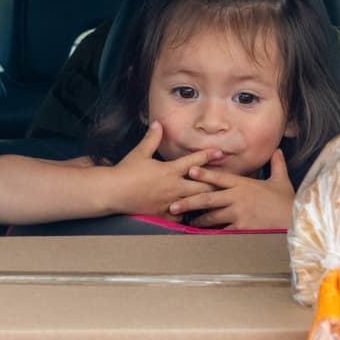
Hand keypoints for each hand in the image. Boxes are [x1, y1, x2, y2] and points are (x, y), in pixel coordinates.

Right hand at [103, 122, 218, 216]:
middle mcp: (173, 187)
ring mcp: (169, 202)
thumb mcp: (139, 152)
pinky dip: (187, 215)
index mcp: (170, 170)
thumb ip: (152, 138)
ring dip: (206, 199)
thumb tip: (158, 123)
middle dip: (215, 183)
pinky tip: (193, 214)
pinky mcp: (162, 214)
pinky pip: (181, 216)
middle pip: (203, 185)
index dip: (209, 155)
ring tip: (218, 199)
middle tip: (226, 181)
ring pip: (195, 202)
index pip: (194, 161)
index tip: (221, 152)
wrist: (113, 192)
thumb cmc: (125, 172)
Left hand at [168, 149, 295, 229]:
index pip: (220, 177)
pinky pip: (222, 231)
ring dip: (198, 221)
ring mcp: (239, 213)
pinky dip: (212, 234)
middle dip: (188, 202)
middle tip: (173, 205)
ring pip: (211, 217)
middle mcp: (238, 197)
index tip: (189, 170)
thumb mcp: (282, 181)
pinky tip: (203, 237)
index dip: (203, 173)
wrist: (297, 220)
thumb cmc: (287, 202)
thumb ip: (277, 165)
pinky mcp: (242, 228)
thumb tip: (277, 151)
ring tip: (188, 223)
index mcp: (244, 184)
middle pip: (207, 198)